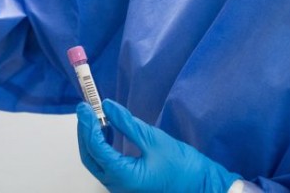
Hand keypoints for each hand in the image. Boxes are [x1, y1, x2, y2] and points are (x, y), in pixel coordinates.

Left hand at [76, 99, 240, 192]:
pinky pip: (107, 165)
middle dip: (85, 132)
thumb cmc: (184, 168)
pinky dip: (102, 147)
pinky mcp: (127, 183)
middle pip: (90, 156)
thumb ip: (127, 123)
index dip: (87, 125)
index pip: (95, 148)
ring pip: (96, 161)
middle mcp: (117, 185)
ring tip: (93, 116)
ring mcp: (121, 187)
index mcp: (123, 177)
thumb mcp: (155, 140)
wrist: (205, 189)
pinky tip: (106, 131)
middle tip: (85, 109)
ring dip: (92, 139)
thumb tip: (106, 106)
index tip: (84, 106)